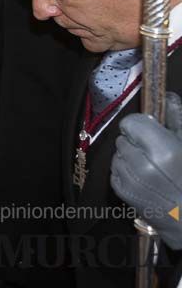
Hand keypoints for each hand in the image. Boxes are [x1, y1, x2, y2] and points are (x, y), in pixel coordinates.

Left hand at [112, 92, 181, 249]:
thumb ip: (177, 120)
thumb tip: (168, 98)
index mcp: (163, 151)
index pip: (131, 123)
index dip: (142, 125)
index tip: (152, 130)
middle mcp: (142, 165)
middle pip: (124, 138)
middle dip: (137, 142)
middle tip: (156, 152)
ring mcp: (130, 181)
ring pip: (118, 154)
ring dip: (130, 156)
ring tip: (152, 167)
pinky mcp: (122, 193)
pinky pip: (115, 170)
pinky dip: (126, 171)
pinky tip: (145, 178)